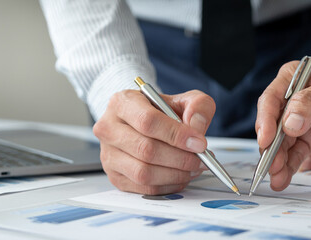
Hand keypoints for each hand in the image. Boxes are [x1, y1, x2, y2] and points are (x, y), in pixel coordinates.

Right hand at [93, 89, 214, 194]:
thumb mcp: (182, 99)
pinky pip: (144, 189)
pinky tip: (180, 176)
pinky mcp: (115, 176)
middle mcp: (109, 129)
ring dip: (175, 174)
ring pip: (144, 173)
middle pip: (146, 150)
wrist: (141, 122)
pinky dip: (168, 186)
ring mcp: (108, 155)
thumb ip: (197, 106)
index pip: (148, 121)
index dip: (176, 135)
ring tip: (193, 168)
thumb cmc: (159, 111)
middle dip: (180, 158)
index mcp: (122, 103)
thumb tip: (196, 127)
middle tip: (201, 159)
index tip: (199, 143)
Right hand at [256, 48, 310, 190]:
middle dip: (270, 148)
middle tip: (271, 165)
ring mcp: (300, 122)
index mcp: (292, 79)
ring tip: (276, 178)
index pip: (271, 101)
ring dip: (276, 162)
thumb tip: (289, 123)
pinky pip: (295, 155)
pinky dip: (288, 168)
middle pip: (272, 127)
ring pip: (282, 144)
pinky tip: (282, 179)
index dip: (265, 122)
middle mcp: (291, 101)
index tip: (267, 140)